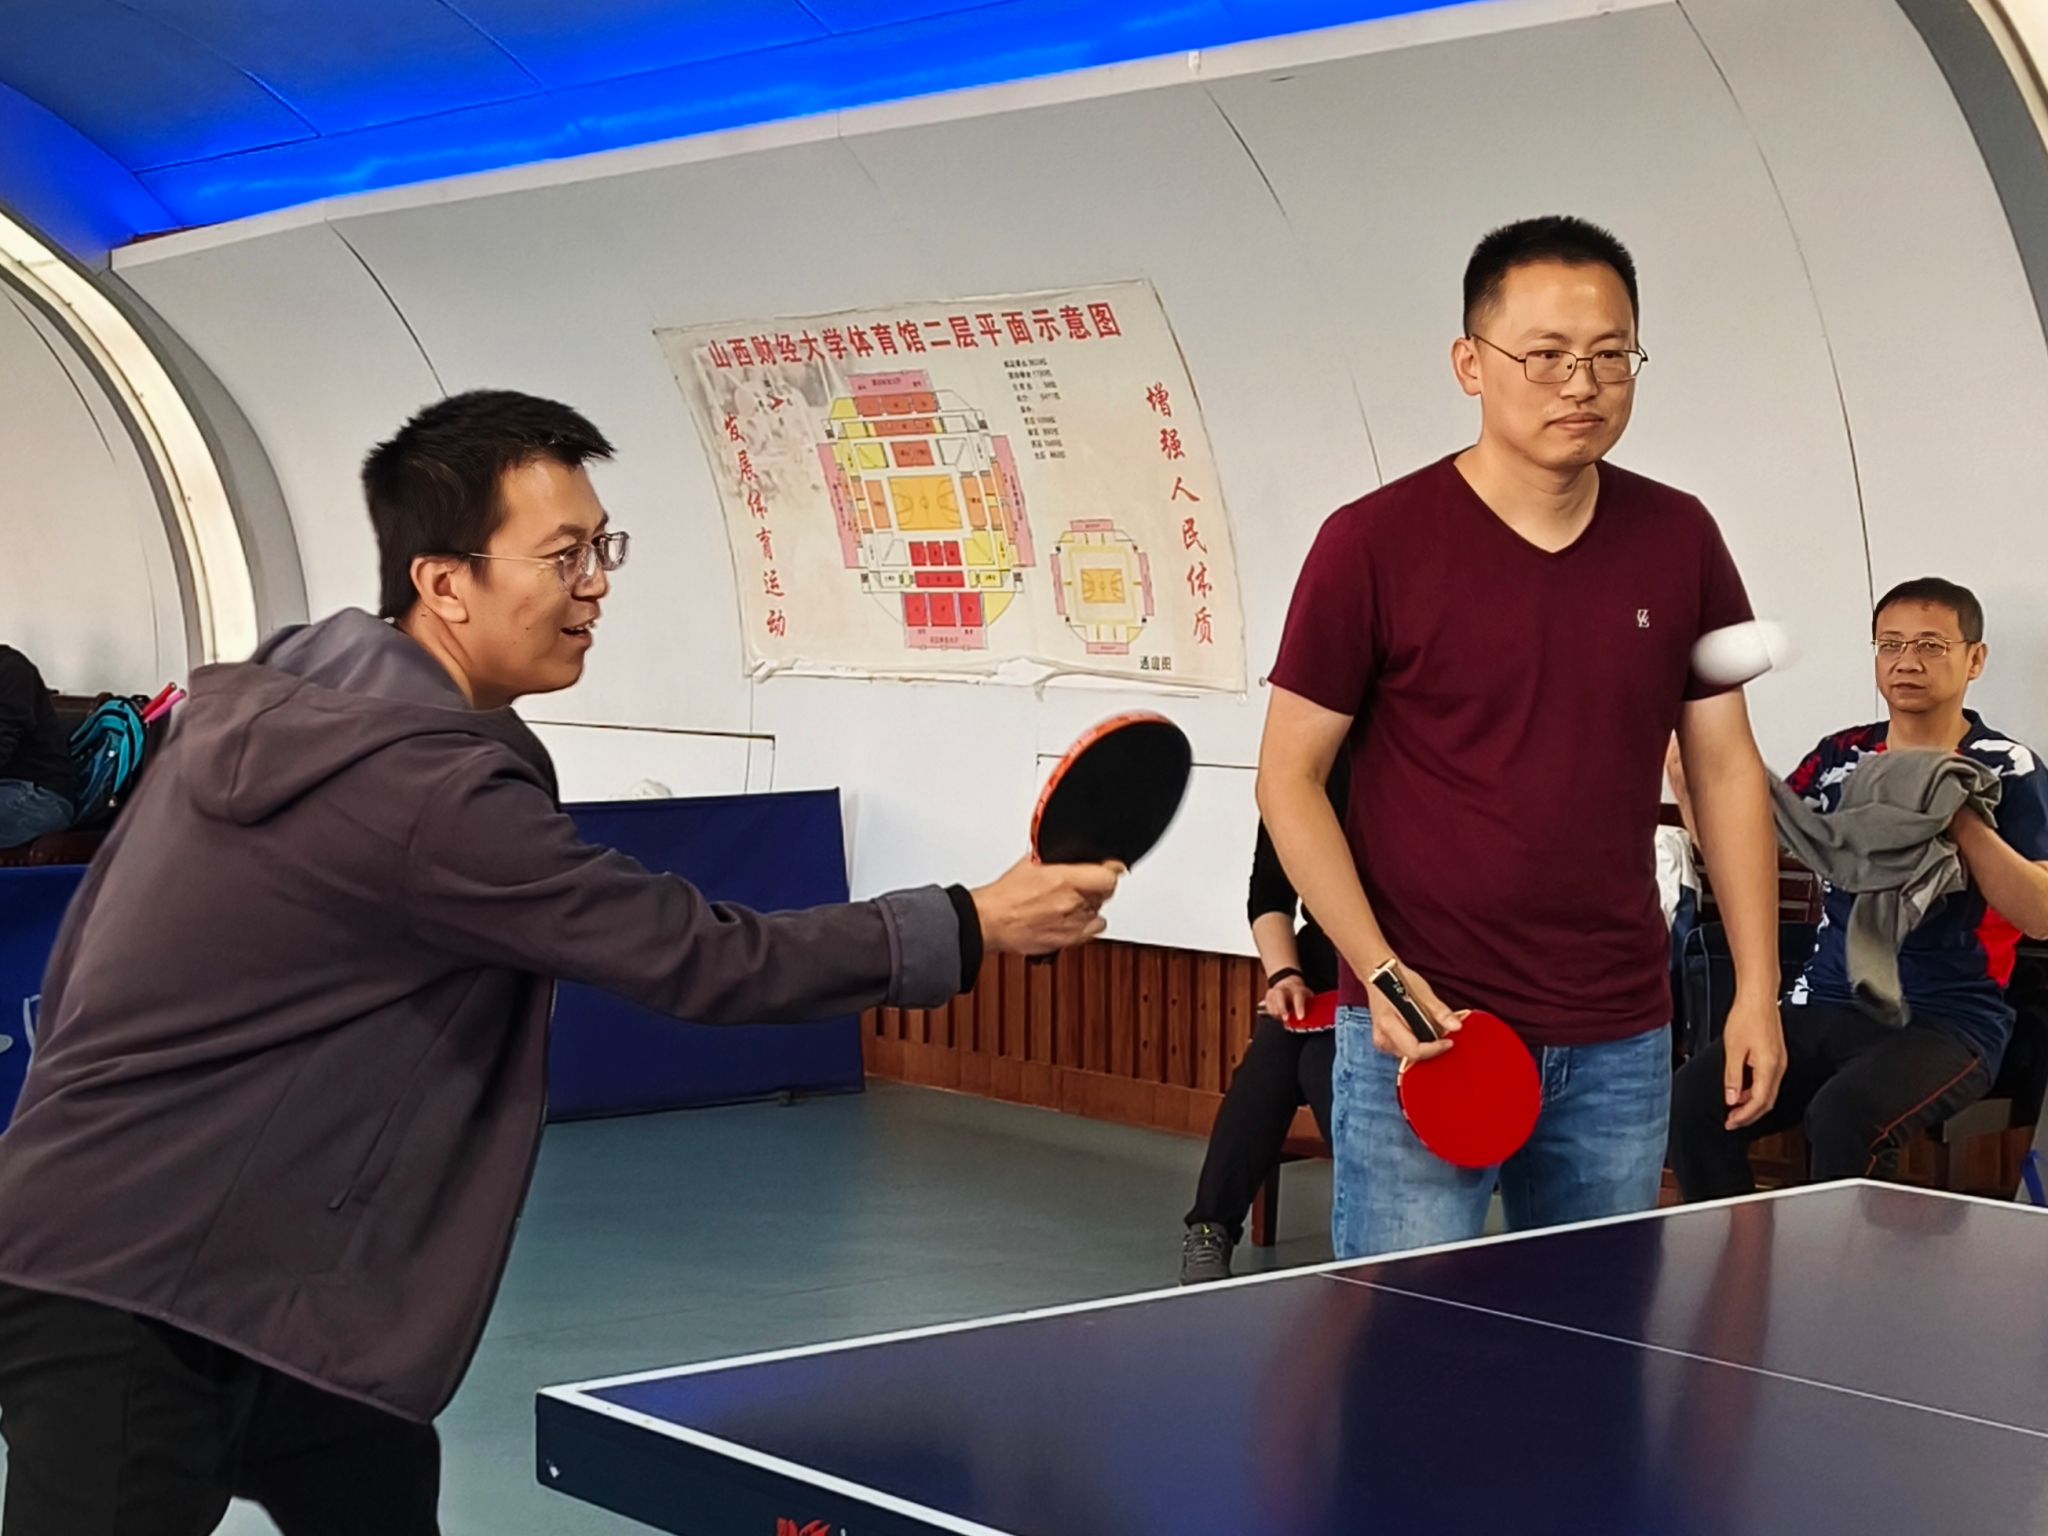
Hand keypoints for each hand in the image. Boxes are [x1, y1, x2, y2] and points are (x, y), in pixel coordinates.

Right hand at [972, 857, 1121, 956]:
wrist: (992, 921)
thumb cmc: (1005, 895)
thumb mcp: (1031, 862)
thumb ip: (1056, 857)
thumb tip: (1070, 851)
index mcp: (1065, 879)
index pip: (1110, 874)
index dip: (1111, 869)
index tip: (1109, 868)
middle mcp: (1073, 902)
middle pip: (1106, 892)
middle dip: (1097, 886)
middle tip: (1081, 884)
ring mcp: (1073, 923)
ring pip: (1100, 911)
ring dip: (1091, 905)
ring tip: (1073, 902)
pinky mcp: (1070, 940)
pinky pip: (1093, 931)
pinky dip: (1087, 924)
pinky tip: (1073, 918)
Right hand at [1263, 975, 1314, 1021]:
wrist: (1288, 983)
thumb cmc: (1300, 994)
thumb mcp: (1308, 997)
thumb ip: (1310, 1006)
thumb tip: (1314, 1020)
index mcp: (1297, 989)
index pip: (1298, 997)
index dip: (1299, 1007)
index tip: (1300, 1017)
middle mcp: (1284, 988)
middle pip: (1280, 996)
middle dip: (1282, 1008)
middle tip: (1285, 1019)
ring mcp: (1275, 991)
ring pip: (1272, 1002)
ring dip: (1277, 1013)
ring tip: (1283, 1018)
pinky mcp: (1268, 996)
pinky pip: (1268, 1007)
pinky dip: (1273, 1013)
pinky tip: (1278, 1015)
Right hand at [1367, 963, 1461, 1063]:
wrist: (1378, 975)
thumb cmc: (1398, 980)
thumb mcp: (1422, 992)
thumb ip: (1440, 1012)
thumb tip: (1456, 1027)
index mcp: (1388, 1024)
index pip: (1414, 1050)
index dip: (1434, 1049)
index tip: (1449, 1041)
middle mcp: (1382, 1038)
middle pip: (1413, 1054)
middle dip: (1432, 1047)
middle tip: (1444, 1033)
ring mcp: (1382, 1042)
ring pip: (1410, 1054)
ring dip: (1425, 1045)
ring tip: (1433, 1028)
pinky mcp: (1385, 1042)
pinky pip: (1405, 1050)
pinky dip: (1418, 1043)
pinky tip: (1424, 1030)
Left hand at [1719, 994, 1785, 1129]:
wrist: (1758, 997)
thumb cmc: (1746, 1017)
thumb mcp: (1733, 1049)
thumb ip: (1733, 1077)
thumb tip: (1731, 1099)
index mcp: (1769, 1067)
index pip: (1759, 1102)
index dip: (1745, 1117)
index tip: (1731, 1123)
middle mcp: (1778, 1067)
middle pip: (1767, 1102)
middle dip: (1749, 1115)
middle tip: (1732, 1121)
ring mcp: (1780, 1062)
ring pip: (1768, 1092)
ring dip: (1752, 1103)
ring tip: (1734, 1107)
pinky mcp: (1777, 1056)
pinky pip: (1768, 1081)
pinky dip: (1756, 1090)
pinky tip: (1743, 1089)